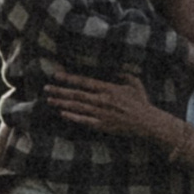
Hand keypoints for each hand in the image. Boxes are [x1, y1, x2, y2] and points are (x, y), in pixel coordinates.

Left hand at [45, 66, 179, 146]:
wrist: (148, 123)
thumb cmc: (141, 103)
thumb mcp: (134, 83)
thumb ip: (123, 74)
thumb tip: (115, 67)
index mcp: (109, 89)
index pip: (85, 82)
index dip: (69, 78)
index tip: (56, 75)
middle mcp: (103, 100)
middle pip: (77, 94)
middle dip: (60, 91)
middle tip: (46, 88)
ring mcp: (102, 114)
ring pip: (78, 107)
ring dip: (62, 103)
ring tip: (49, 100)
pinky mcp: (103, 125)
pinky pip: (85, 121)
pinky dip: (73, 117)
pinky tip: (62, 113)